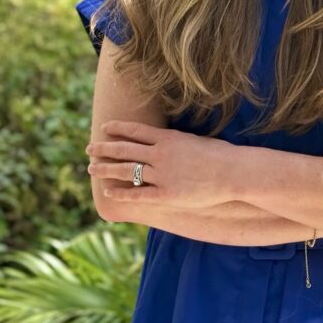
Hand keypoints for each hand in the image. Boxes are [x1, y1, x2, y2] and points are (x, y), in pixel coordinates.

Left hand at [86, 120, 236, 210]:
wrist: (234, 172)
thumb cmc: (221, 155)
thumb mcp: (196, 140)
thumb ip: (177, 141)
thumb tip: (167, 140)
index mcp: (167, 138)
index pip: (135, 130)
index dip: (117, 129)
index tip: (104, 128)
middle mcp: (160, 154)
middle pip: (124, 149)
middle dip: (104, 148)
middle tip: (89, 148)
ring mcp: (162, 175)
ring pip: (125, 170)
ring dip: (105, 169)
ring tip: (91, 168)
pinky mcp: (166, 194)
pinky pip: (138, 194)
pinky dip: (121, 193)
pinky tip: (109, 192)